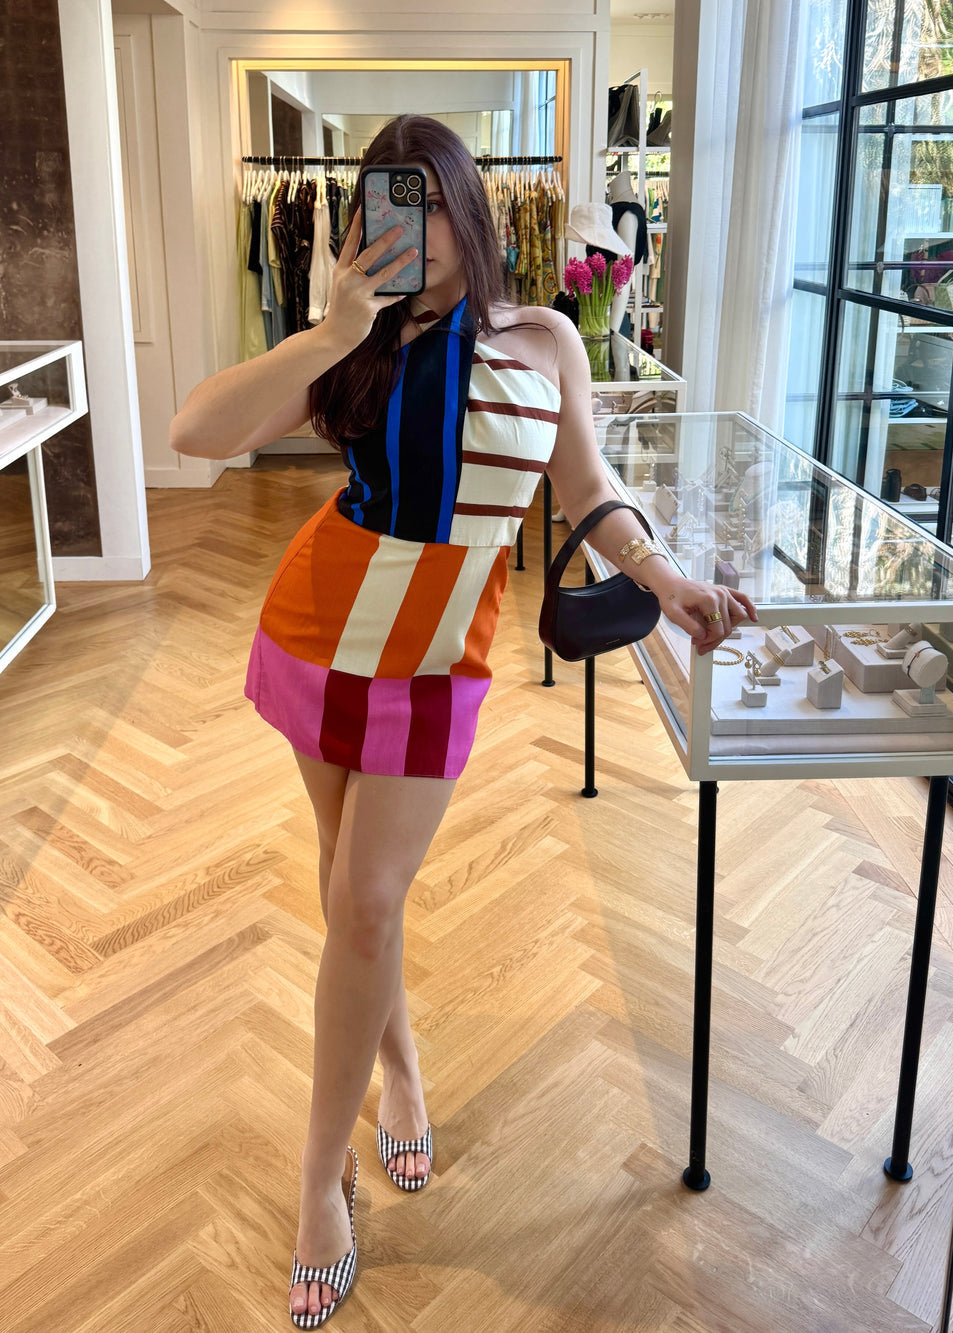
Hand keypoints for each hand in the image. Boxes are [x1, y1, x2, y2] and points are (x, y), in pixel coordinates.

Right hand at [321, 207, 418, 350]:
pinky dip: (397, 295)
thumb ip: (354, 271)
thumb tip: (373, 254)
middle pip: (369, 254)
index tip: (363, 209)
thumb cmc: (341, 308)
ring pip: (384, 274)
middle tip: (400, 228)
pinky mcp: (368, 308)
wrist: (334, 335)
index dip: (357, 225)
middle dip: (385, 240)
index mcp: (340, 270)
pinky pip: (388, 298)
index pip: (350, 243)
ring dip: (401, 262)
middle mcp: (348, 279)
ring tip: (414, 252)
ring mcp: (358, 294)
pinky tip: (406, 290)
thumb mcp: (342, 285)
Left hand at [657, 575, 757, 655]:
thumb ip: (688, 626)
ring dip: (729, 629)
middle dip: (715, 639)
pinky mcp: (725, 591)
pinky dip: (750, 608)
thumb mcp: (673, 614)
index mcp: (709, 600)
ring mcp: (724, 592)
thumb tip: (703, 636)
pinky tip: (753, 617)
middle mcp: (720, 595)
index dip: (708, 642)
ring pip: (738, 616)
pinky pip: (743, 599)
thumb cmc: (671, 597)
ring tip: (714, 636)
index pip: (718, 630)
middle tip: (701, 644)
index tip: (696, 644)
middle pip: (728, 626)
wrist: (670, 583)